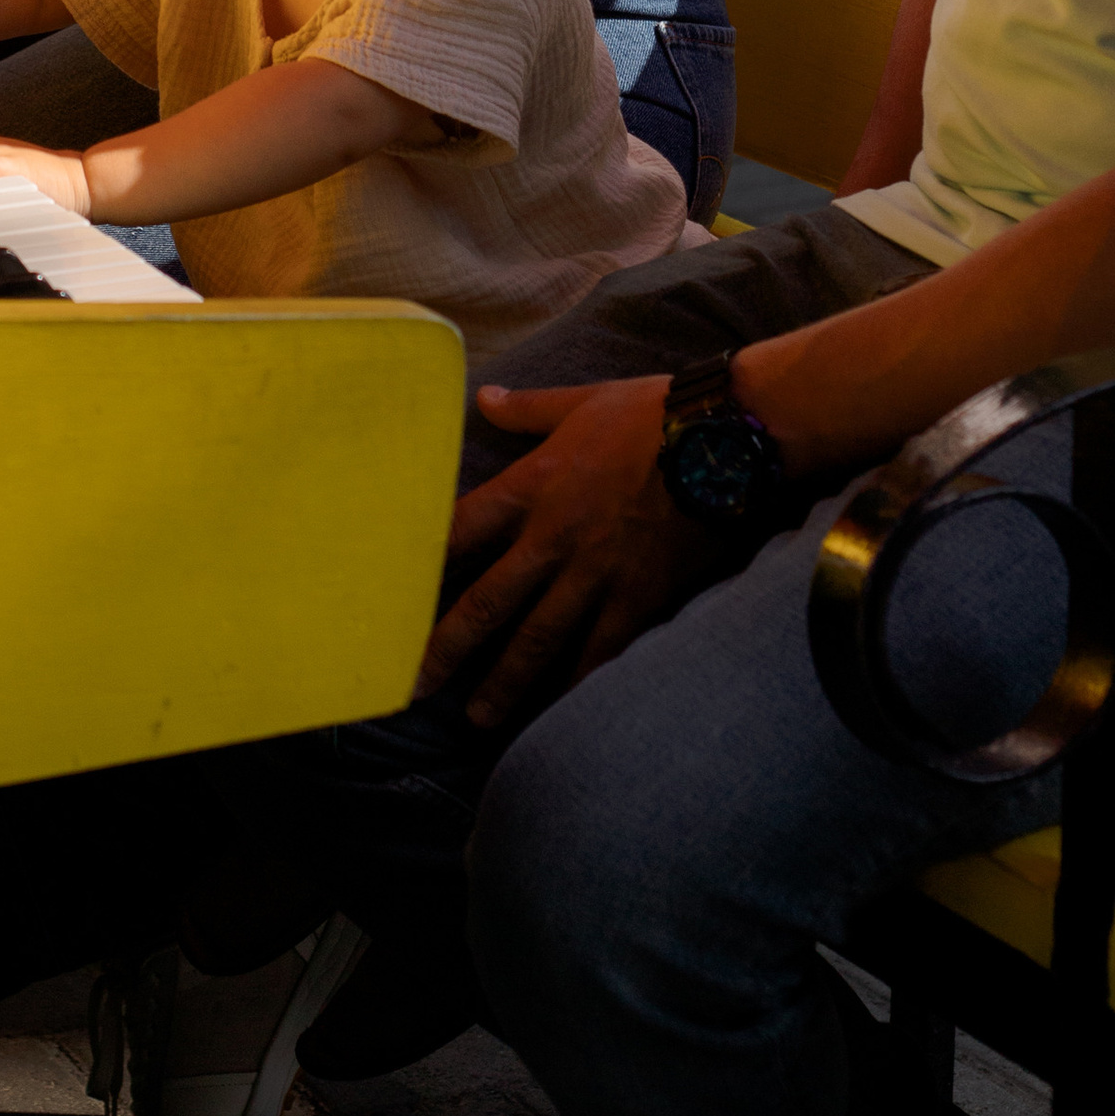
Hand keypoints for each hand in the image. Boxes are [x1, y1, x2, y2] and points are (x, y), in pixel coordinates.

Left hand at [419, 377, 719, 729]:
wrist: (724, 439)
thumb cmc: (652, 412)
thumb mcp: (580, 401)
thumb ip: (527, 409)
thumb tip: (483, 397)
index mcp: (533, 484)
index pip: (461, 528)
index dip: (423, 563)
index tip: (389, 595)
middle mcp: (554, 536)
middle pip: (488, 600)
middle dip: (448, 647)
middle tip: (412, 687)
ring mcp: (596, 573)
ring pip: (539, 639)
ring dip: (505, 681)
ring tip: (477, 718)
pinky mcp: (639, 596)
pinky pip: (601, 650)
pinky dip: (578, 683)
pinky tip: (559, 713)